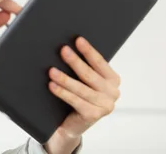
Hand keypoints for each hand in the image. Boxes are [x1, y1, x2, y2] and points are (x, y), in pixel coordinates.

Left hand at [44, 37, 120, 153]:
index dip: (89, 51)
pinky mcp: (93, 115)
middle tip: (63, 50)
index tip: (78, 40)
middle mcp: (113, 93)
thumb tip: (68, 48)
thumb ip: (84, 67)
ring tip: (52, 71)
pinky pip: (75, 101)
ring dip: (65, 78)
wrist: (72, 124)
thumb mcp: (84, 80)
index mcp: (113, 80)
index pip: (100, 62)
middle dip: (75, 61)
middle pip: (90, 74)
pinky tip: (52, 85)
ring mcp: (105, 106)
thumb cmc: (78, 96)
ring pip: (81, 88)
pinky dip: (63, 92)